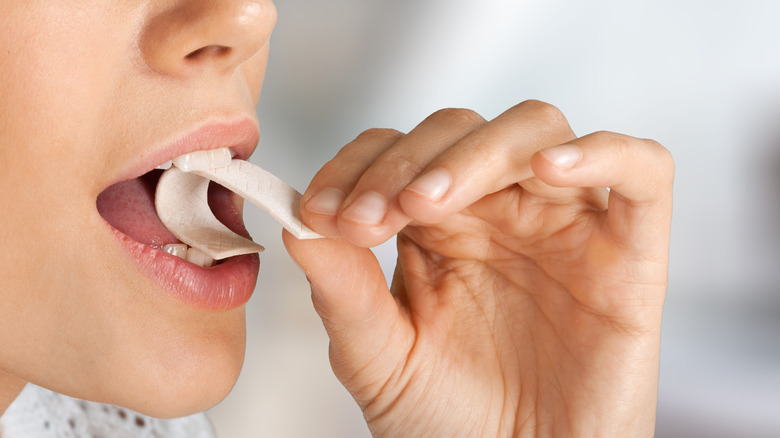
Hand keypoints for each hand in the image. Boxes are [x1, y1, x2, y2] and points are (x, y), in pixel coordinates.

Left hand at [283, 100, 673, 436]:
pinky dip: (603, 156)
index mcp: (439, 229)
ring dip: (477, 153)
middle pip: (463, 130)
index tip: (321, 212)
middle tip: (369, 216)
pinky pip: (641, 175)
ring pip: (536, 133)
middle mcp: (499, 215)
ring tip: (429, 202)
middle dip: (406, 162)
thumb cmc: (451, 425)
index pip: (399, 152)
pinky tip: (549, 169)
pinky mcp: (630, 254)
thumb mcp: (379, 359)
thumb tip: (297, 222)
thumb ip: (342, 291)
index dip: (357, 166)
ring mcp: (564, 227)